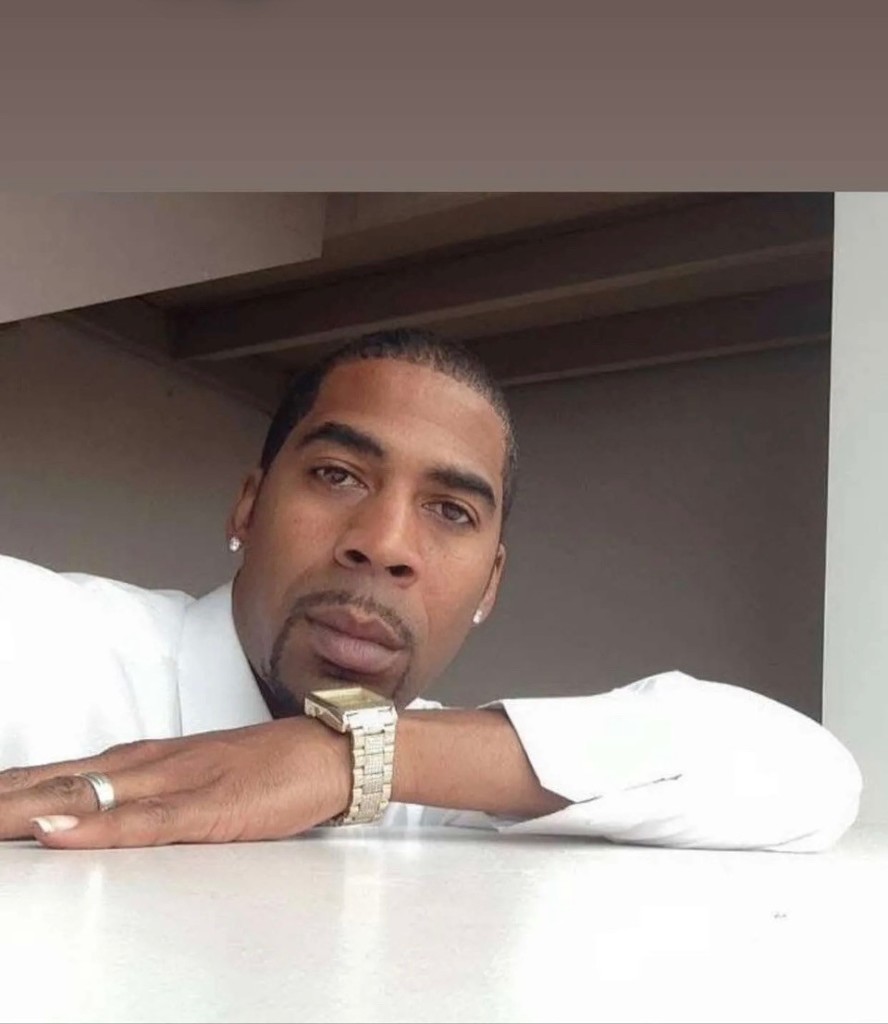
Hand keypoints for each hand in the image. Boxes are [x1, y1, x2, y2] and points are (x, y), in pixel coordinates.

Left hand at [0, 719, 351, 848]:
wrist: (331, 749)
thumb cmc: (268, 766)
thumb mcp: (198, 780)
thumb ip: (151, 796)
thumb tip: (101, 816)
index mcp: (146, 760)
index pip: (60, 773)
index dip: (12, 788)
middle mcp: (151, 764)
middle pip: (58, 781)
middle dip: (5, 797)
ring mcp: (178, 781)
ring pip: (86, 794)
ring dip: (25, 806)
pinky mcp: (210, 807)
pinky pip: (143, 821)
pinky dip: (96, 825)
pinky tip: (59, 828)